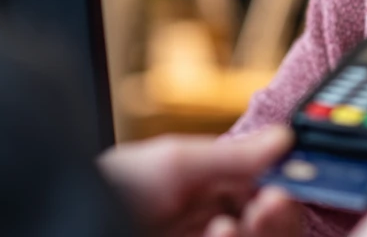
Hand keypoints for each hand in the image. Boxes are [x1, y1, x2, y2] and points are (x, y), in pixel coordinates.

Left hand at [98, 126, 304, 236]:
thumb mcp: (175, 162)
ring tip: (235, 222)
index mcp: (217, 190)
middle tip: (273, 203)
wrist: (75, 218)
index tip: (291, 184)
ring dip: (260, 232)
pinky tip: (220, 232)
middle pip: (273, 225)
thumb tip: (285, 138)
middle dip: (279, 216)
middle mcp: (219, 221)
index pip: (271, 190)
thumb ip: (232, 156)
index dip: (288, 188)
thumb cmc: (112, 187)